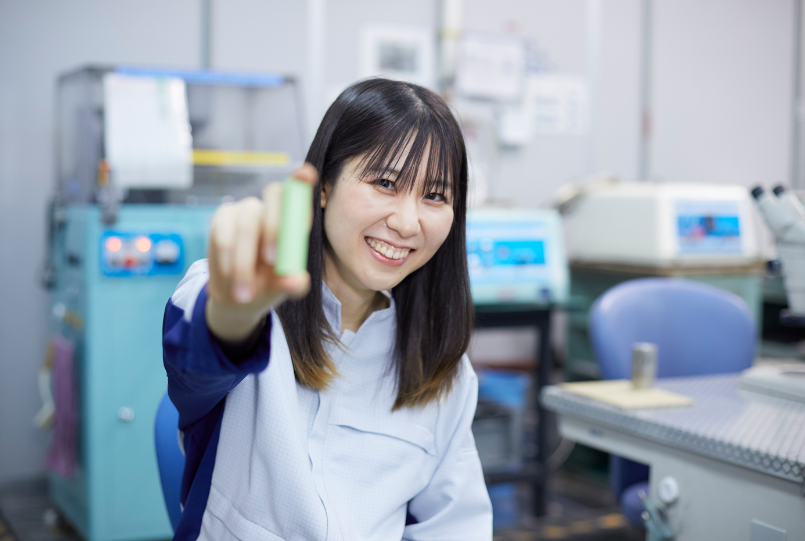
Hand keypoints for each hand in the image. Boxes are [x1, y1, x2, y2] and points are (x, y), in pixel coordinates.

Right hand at [205, 163, 316, 341]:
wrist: (238, 296)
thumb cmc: (269, 285)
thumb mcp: (283, 288)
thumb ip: (293, 284)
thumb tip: (295, 281)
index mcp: (294, 220)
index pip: (300, 192)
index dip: (301, 180)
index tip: (306, 173)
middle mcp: (272, 208)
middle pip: (275, 196)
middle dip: (275, 228)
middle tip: (273, 262)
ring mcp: (247, 209)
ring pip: (248, 224)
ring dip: (245, 261)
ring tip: (245, 294)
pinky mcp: (223, 216)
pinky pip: (224, 234)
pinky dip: (227, 260)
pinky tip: (230, 278)